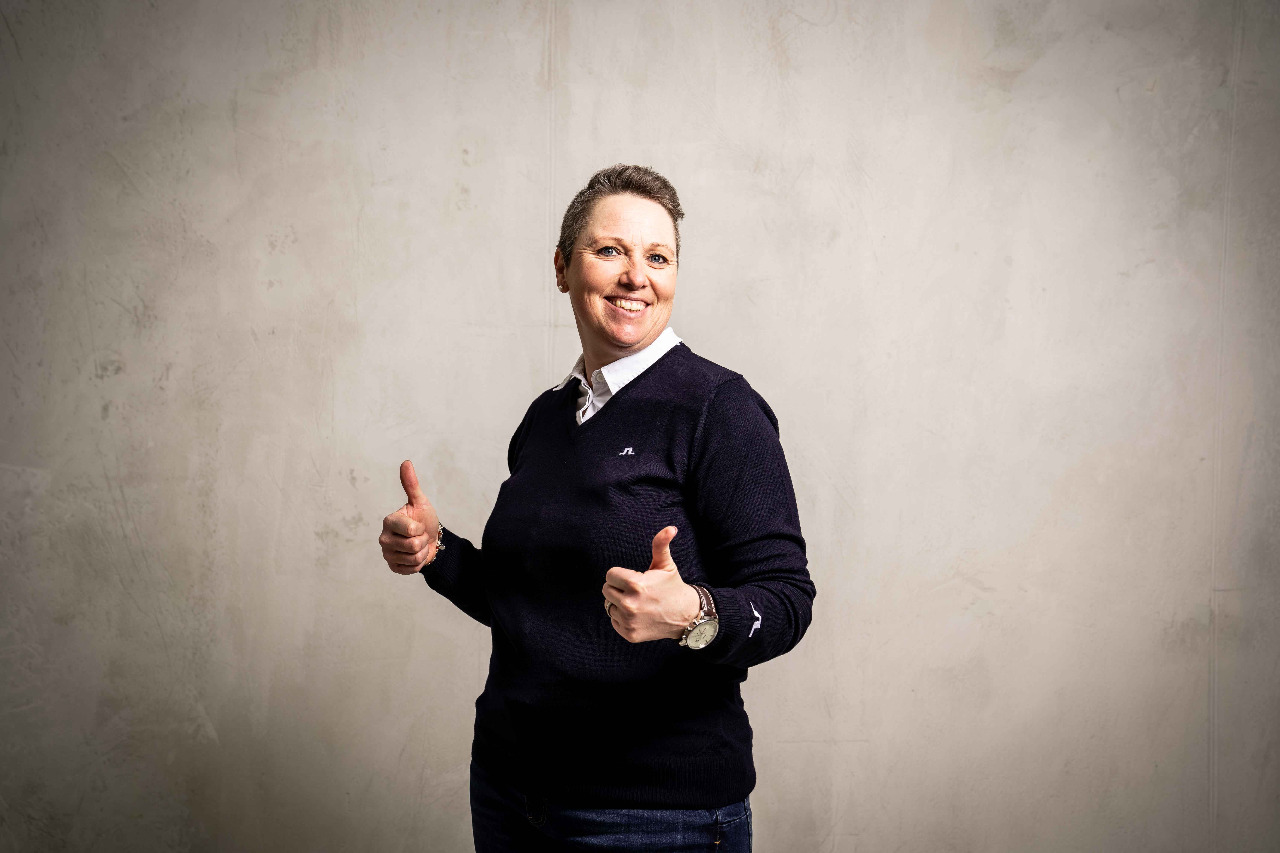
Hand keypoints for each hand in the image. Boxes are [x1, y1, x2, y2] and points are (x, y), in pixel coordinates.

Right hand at [379, 460, 441, 574]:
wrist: (430, 540)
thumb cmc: (423, 519)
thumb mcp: (420, 502)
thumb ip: (411, 484)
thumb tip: (406, 462)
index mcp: (389, 521)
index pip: (411, 530)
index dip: (420, 528)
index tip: (418, 524)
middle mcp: (383, 538)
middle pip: (413, 545)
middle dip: (422, 541)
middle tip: (420, 536)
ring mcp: (387, 554)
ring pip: (413, 558)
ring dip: (422, 552)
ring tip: (418, 545)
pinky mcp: (393, 567)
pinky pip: (412, 569)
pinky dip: (419, 563)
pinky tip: (415, 556)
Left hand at [602, 526, 702, 642]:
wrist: (686, 616)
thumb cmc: (672, 587)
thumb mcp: (666, 565)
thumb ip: (661, 544)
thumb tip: (671, 528)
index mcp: (636, 585)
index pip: (610, 575)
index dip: (620, 575)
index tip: (633, 578)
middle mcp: (630, 604)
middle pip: (606, 590)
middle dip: (618, 588)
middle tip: (635, 590)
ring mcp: (629, 621)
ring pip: (609, 606)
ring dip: (619, 603)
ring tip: (637, 602)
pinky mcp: (630, 634)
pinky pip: (614, 621)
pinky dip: (622, 618)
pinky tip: (638, 615)